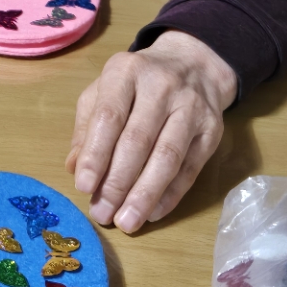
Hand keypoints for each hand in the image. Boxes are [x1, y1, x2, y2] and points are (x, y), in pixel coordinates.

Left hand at [66, 30, 237, 233]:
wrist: (192, 64)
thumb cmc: (137, 83)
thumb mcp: (104, 90)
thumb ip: (87, 126)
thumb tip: (73, 168)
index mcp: (125, 72)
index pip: (108, 117)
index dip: (95, 154)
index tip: (83, 187)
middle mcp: (160, 86)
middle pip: (137, 141)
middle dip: (118, 182)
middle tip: (102, 213)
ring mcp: (190, 107)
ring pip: (167, 158)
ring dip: (145, 195)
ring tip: (127, 222)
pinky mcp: (212, 130)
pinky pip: (190, 168)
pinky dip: (171, 195)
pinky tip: (153, 213)